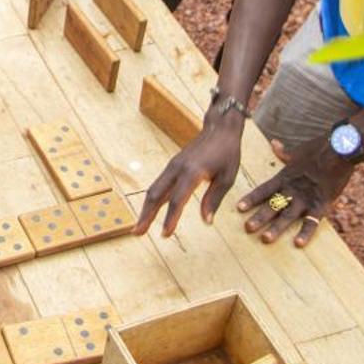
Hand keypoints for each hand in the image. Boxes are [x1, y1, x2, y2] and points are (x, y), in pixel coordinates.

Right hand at [133, 120, 243, 236]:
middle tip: (137, 233)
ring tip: (139, 226)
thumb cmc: (227, 153)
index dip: (170, 219)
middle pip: (156, 195)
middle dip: (145, 215)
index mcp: (193, 172)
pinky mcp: (172, 166)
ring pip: (153, 189)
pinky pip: (158, 184)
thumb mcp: (227, 178)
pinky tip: (150, 211)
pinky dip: (152, 199)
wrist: (219, 128)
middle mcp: (178, 169)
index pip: (178, 200)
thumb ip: (213, 200)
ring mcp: (172, 166)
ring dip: (145, 208)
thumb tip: (206, 221)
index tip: (165, 235)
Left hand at [237, 135, 357, 246]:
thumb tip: (273, 143)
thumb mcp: (298, 151)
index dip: (251, 199)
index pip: (263, 190)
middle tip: (247, 229)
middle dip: (259, 217)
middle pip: (272, 205)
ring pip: (288, 215)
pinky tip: (298, 243)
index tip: (239, 208)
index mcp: (285, 177)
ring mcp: (306, 198)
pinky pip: (312, 221)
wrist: (340, 149)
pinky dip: (306, 232)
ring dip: (276, 228)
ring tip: (266, 239)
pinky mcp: (321, 204)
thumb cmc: (319, 148)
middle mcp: (292, 189)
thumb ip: (284, 152)